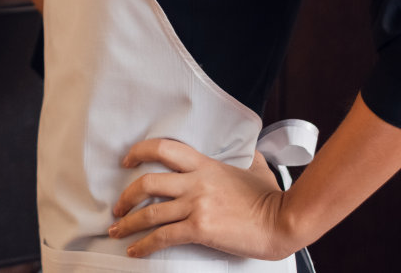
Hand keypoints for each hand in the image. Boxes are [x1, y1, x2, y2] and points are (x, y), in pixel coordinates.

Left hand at [108, 137, 295, 260]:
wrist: (283, 220)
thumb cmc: (272, 198)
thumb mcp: (256, 169)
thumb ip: (247, 160)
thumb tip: (251, 156)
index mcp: (205, 165)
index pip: (164, 149)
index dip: (139, 152)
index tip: (126, 160)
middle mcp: (196, 182)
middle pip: (147, 182)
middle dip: (126, 196)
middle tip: (117, 207)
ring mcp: (196, 205)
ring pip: (150, 212)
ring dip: (128, 223)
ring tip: (117, 231)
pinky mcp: (200, 228)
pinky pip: (163, 236)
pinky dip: (144, 245)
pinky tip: (135, 251)